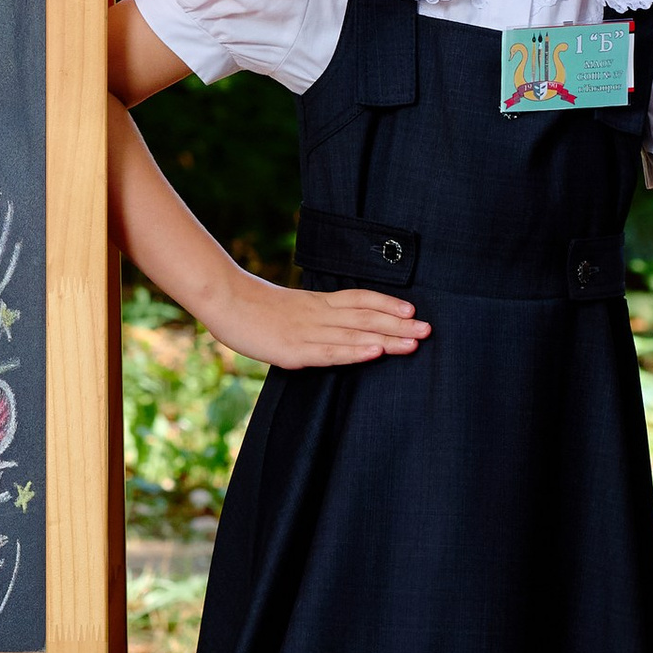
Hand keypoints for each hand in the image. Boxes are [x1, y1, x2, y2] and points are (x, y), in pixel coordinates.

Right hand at [205, 276, 431, 373]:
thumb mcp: (289, 307)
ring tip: (413, 343)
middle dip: (398, 324)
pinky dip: (355, 351)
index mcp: (316, 302)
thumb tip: (334, 325)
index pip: (359, 299)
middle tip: (428, 329)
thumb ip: (312, 316)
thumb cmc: (252, 307)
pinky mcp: (294, 350)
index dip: (386, 304)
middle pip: (365, 316)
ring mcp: (307, 331)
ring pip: (354, 333)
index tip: (412, 310)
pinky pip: (330, 351)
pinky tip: (374, 352)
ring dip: (386, 338)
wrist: (224, 301)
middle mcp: (318, 314)